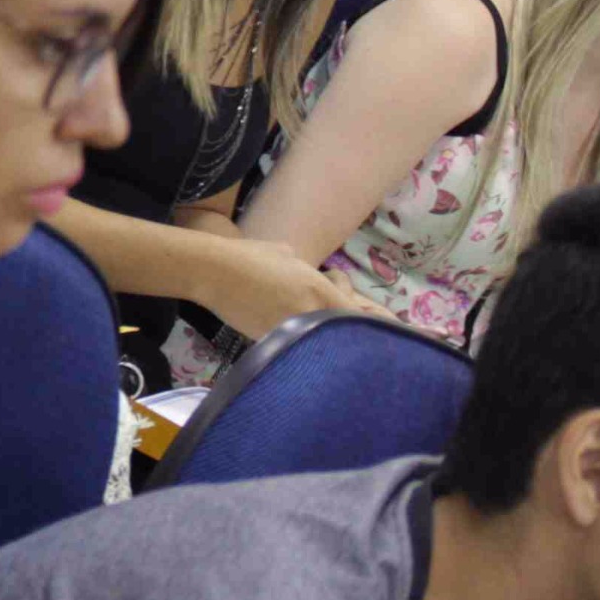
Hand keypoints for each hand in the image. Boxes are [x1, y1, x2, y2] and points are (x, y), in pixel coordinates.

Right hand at [199, 238, 396, 341]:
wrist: (215, 273)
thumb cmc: (253, 256)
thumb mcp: (289, 254)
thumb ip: (309, 270)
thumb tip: (312, 275)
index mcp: (321, 292)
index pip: (360, 315)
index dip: (374, 319)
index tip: (385, 322)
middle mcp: (312, 317)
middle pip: (347, 335)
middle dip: (358, 334)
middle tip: (369, 337)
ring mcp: (292, 333)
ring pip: (323, 343)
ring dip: (328, 339)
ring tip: (332, 339)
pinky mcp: (272, 342)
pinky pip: (299, 346)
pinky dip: (304, 341)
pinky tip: (300, 335)